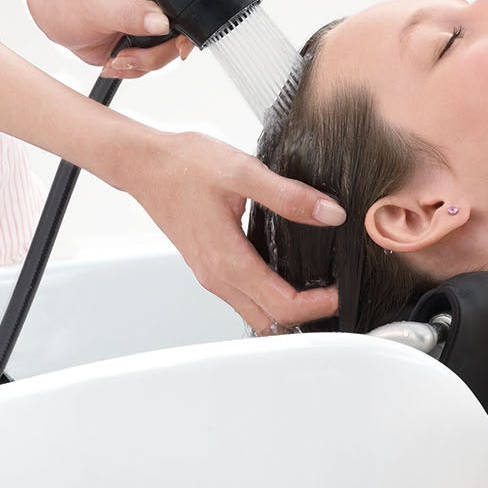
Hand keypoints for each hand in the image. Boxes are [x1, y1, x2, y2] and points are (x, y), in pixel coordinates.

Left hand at [26, 0, 226, 76]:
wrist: (61, 19)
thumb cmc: (69, 2)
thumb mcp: (94, 10)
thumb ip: (128, 16)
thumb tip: (161, 24)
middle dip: (188, 23)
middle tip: (172, 44)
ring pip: (185, 29)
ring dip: (159, 53)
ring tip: (123, 54)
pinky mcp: (162, 21)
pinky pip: (171, 47)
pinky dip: (148, 61)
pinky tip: (123, 56)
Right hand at [122, 129, 344, 334]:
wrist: (145, 165)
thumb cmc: (184, 167)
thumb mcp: (242, 172)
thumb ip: (289, 196)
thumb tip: (330, 214)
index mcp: (228, 261)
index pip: (284, 306)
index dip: (320, 305)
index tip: (342, 290)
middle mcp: (218, 277)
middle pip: (272, 321)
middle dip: (309, 315)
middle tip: (337, 293)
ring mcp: (211, 276)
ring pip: (257, 314)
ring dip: (289, 310)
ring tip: (319, 287)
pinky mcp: (209, 268)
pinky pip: (245, 299)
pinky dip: (271, 298)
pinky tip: (288, 274)